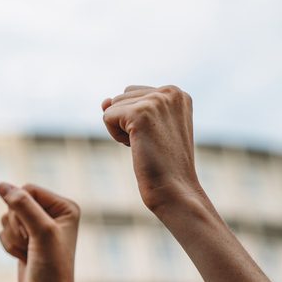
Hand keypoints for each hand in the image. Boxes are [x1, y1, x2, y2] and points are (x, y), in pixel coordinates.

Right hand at [0, 182, 80, 281]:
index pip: (27, 189)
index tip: (35, 235)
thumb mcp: (41, 232)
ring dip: (12, 238)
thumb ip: (22, 205)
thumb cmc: (52, 269)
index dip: (22, 212)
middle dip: (17, 226)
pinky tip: (23, 258)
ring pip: (6, 217)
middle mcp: (53, 214)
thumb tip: (1, 185)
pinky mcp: (26, 238)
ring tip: (29, 253)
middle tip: (33, 246)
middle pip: (15, 203)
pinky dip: (9, 246)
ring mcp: (38, 226)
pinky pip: (3, 231)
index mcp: (65, 207)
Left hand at [102, 85, 203, 211]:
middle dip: (127, 122)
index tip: (158, 137)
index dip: (136, 120)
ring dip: (121, 130)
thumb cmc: (163, 163)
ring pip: (112, 106)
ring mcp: (157, 101)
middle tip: (152, 143)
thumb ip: (127, 106)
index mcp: (177, 93)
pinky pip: (107, 116)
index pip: (133, 94)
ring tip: (146, 145)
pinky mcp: (141, 113)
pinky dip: (116, 136)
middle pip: (121, 97)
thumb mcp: (148, 128)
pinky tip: (137, 147)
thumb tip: (104, 101)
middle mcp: (170, 92)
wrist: (175, 190)